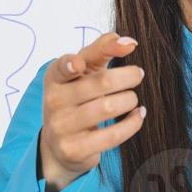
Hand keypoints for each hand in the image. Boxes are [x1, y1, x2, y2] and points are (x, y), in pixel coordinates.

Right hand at [38, 31, 146, 191]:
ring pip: (108, 108)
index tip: (81, 64)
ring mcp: (62, 127)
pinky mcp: (74, 149)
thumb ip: (102, 49)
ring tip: (133, 98)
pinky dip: (132, 123)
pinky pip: (112, 135)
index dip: (72, 64)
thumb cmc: (77, 98)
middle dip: (127, 76)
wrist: (59, 145)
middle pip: (100, 83)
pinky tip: (137, 115)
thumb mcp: (84, 71)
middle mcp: (54, 101)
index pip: (64, 65)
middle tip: (138, 74)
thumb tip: (128, 42)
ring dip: (130, 100)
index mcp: (54, 77)